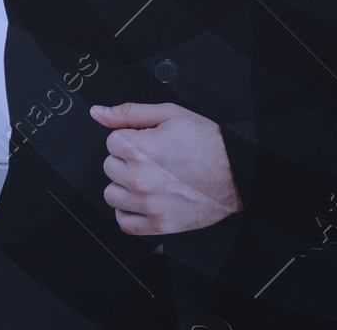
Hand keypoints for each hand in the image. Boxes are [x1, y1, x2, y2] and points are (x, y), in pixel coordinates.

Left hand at [91, 101, 243, 235]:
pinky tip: (143, 200)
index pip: (110, 141)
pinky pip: (124, 222)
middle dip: (125, 160)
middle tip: (149, 159)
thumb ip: (129, 112)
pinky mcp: (158, 224)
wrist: (236, 173)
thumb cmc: (208, 144)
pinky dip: (129, 212)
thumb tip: (99, 112)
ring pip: (111, 195)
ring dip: (124, 186)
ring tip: (147, 179)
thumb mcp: (170, 115)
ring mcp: (148, 204)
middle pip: (108, 166)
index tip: (145, 141)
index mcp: (140, 149)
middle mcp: (140, 178)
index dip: (129, 137)